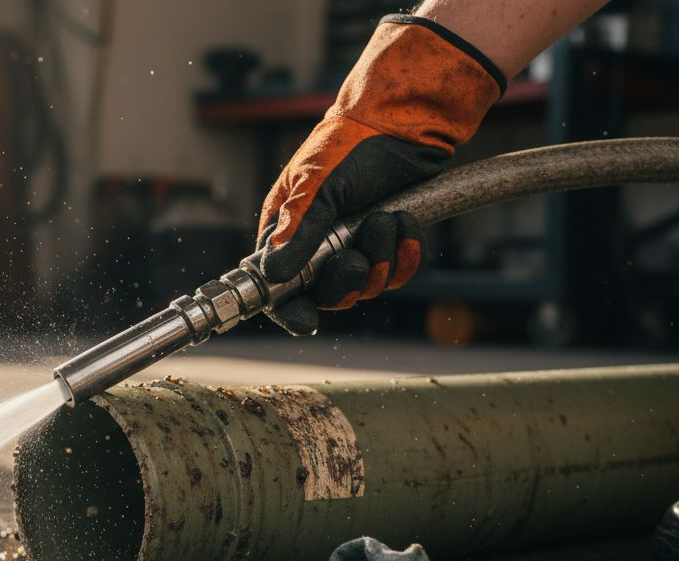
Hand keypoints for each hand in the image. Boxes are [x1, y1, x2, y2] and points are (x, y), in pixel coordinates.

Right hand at [257, 15, 505, 335]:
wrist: (404, 122)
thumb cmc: (349, 146)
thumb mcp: (316, 187)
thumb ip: (297, 231)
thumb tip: (272, 274)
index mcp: (286, 232)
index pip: (276, 286)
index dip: (288, 309)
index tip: (305, 319)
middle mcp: (317, 244)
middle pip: (325, 295)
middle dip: (344, 282)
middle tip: (355, 258)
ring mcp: (354, 244)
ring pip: (366, 286)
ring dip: (380, 259)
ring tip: (387, 219)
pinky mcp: (388, 241)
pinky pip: (397, 272)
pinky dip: (405, 254)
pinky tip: (406, 225)